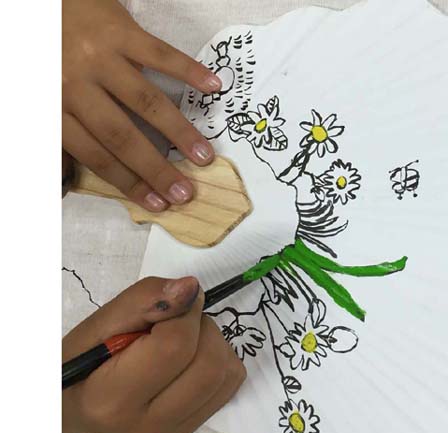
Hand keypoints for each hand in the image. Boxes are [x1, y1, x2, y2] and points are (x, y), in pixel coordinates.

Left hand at [62, 0, 221, 211]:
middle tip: (185, 192)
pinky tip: (213, 87)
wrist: (39, 1)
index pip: (96, 155)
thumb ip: (61, 134)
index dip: (129, 182)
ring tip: (204, 156)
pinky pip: (160, 53)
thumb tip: (75, 180)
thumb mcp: (41, 98)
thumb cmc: (45, 56)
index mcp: (54, 107)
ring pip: (144, 101)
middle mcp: (75, 84)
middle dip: (156, 169)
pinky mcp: (119, 30)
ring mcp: (98, 56)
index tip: (157, 203)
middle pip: (121, 136)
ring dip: (178, 131)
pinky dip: (189, 71)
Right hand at [62, 277, 245, 432]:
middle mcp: (144, 427)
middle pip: (209, 365)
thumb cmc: (81, 360)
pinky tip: (191, 359)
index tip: (176, 300)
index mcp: (111, 400)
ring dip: (215, 344)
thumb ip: (144, 300)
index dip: (184, 311)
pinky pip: (228, 388)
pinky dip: (220, 362)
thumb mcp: (99, 322)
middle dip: (203, 328)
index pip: (175, 346)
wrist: (71, 404)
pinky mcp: (187, 432)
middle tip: (178, 320)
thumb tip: (191, 288)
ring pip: (225, 376)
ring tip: (183, 339)